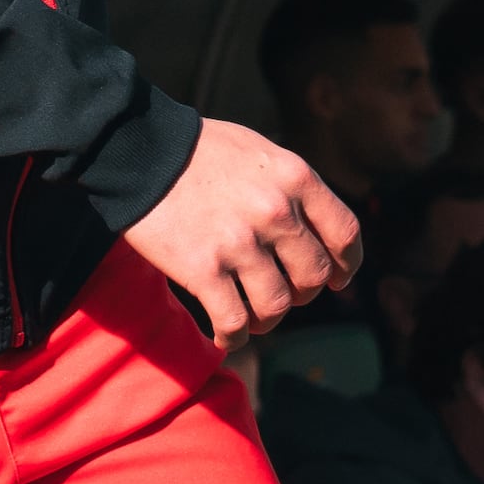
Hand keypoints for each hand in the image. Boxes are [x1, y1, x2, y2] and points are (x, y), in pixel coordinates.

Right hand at [121, 117, 359, 342]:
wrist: (137, 149)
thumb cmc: (197, 150)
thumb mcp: (259, 153)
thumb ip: (290, 188)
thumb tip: (313, 233)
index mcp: (295, 177)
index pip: (344, 233)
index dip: (346, 265)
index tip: (337, 280)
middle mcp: (275, 211)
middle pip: (314, 276)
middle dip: (302, 293)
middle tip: (281, 292)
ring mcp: (239, 242)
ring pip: (276, 305)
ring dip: (267, 319)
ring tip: (252, 317)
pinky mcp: (203, 269)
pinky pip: (234, 321)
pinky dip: (234, 335)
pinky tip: (226, 334)